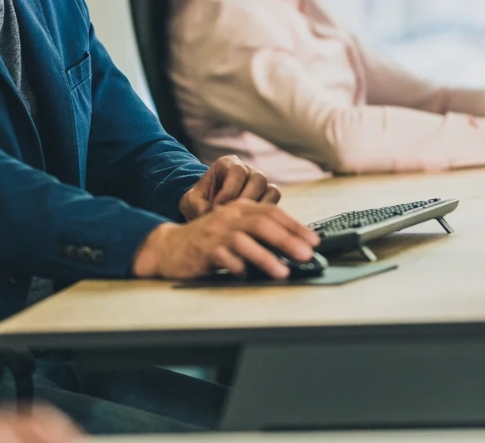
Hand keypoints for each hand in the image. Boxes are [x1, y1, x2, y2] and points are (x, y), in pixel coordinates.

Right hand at [133, 198, 318, 279]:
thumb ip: (258, 231)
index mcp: (240, 208)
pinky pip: (224, 258)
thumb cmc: (208, 240)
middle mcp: (229, 216)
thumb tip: (295, 246)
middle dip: (288, 239)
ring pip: (244, 240)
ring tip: (283, 271)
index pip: (273, 212)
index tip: (314, 240)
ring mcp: (215, 233)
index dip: (295, 226)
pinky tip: (247, 276)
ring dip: (266, 257)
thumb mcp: (234, 228)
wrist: (170, 247)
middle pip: (262, 223)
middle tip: (306, 254)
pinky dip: (237, 267)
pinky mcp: (203, 250)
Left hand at [179, 155, 280, 219]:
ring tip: (241, 223)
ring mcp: (260, 184)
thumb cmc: (198, 203)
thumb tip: (209, 214)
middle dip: (245, 200)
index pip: (237, 171)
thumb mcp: (190, 202)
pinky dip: (265, 216)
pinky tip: (250, 228)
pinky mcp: (268, 199)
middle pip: (259, 179)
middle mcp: (248, 170)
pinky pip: (275, 205)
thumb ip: (197, 205)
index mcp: (228, 164)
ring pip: (271, 191)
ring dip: (257, 209)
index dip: (229, 191)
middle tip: (231, 217)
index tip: (217, 209)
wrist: (206, 211)